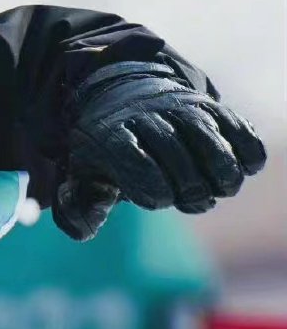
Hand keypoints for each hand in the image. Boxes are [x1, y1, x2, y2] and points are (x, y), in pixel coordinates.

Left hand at [53, 58, 266, 240]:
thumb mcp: (82, 172)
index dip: (154, 191)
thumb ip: (81, 207)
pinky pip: (236, 126)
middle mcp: (146, 115)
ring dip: (223, 172)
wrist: (120, 95)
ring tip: (224, 189)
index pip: (137, 165)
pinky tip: (246, 168)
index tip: (159, 200)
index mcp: (110, 135)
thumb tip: (83, 233)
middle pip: (176, 155)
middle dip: (190, 187)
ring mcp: (179, 106)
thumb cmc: (105, 147)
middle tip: (194, 201)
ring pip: (208, 137)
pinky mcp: (209, 105)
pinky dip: (247, 150)